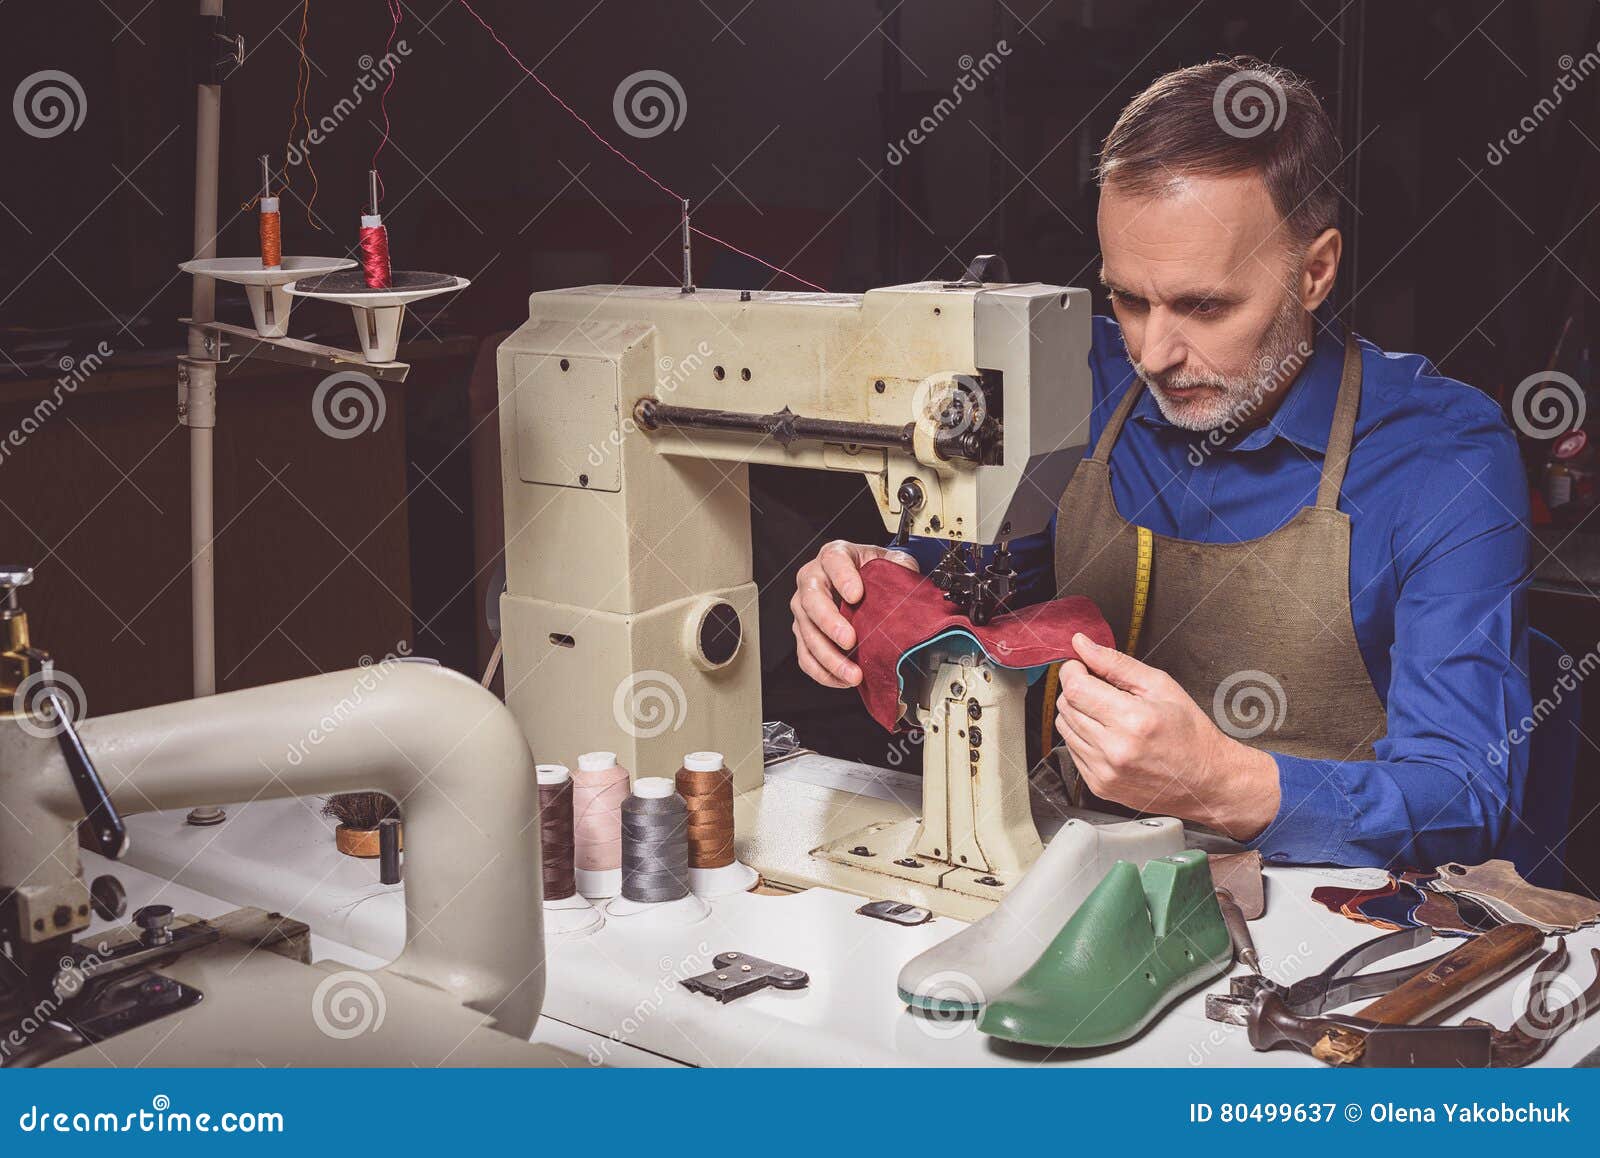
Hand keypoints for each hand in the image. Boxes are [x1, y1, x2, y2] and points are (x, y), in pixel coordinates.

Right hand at [791, 541, 919, 687]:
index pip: (833, 562)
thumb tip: (910, 579)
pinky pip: (805, 656)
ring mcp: (804, 607)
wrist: (857, 582)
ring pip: (806, 633)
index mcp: (834, 555)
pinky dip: (822, 672)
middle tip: (849, 639)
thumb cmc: (868, 570)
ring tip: (852, 673)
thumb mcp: (889, 560)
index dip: (843, 578)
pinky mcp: (803, 632)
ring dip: (828, 657)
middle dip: (829, 623)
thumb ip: (900, 565)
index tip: (856, 595)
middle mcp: (813, 579)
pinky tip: (842, 679)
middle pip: (811, 600)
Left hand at [1054, 633, 1279, 839]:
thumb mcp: (1160, 685)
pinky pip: (1072, 751)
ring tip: (1108, 714)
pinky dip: (1083, 738)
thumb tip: (1082, 644)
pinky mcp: (1099, 786)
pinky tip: (1108, 736)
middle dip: (1077, 690)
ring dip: (1079, 714)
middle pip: (1066, 707)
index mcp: (1132, 720)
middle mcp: (1114, 749)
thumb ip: (1115, 663)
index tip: (1082, 666)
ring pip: (1064, 729)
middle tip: (1101, 689)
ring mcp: (1104, 772)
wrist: (1206, 780)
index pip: (1075, 688)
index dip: (1073, 670)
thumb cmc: (1189, 732)